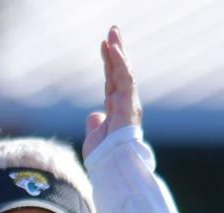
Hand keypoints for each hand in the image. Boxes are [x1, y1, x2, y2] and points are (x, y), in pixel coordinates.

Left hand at [83, 25, 141, 158]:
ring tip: (113, 33)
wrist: (112, 171)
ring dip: (118, 52)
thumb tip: (94, 115)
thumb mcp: (94, 138)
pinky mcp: (130, 106)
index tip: (104, 45)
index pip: (112, 81)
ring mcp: (129, 105)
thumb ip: (95, 124)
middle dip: (116, 51)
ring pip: (124, 73)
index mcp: (116, 111)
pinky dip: (120, 64)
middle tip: (112, 31)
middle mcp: (125, 105)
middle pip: (119, 73)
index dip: (109, 63)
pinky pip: (125, 81)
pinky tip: (114, 50)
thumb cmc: (104, 160)